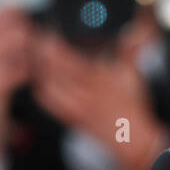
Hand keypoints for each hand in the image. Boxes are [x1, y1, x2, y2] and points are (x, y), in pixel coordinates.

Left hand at [31, 21, 168, 169]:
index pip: (75, 62)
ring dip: (39, 70)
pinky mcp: (70, 116)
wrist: (131, 138)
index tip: (48, 34)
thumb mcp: (132, 74)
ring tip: (33, 56)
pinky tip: (38, 78)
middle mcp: (87, 95)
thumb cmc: (132, 104)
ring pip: (49, 86)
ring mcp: (77, 107)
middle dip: (43, 55)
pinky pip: (49, 103)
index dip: (58, 48)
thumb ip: (131, 50)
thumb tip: (137, 31)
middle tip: (33, 40)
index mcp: (102, 81)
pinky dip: (40, 89)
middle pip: (57, 73)